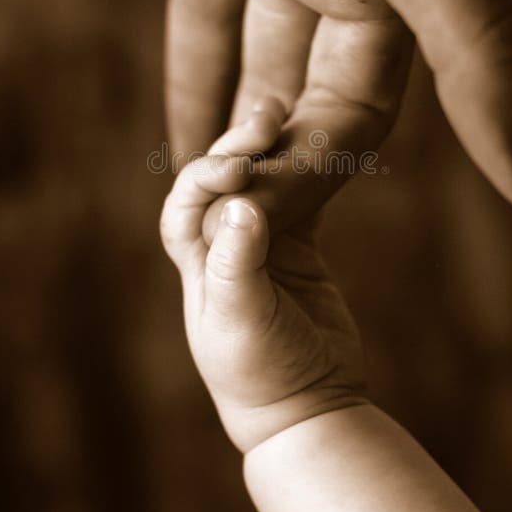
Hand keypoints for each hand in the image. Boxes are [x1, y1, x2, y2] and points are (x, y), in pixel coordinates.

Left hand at [160, 97, 367, 452]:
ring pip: (264, 178)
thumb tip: (243, 206)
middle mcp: (223, 243)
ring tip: (288, 107)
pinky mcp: (300, 246)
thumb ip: (238, 264)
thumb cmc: (262, 372)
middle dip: (240, 143)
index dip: (205, 173)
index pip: (187, 200)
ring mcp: (263, 241)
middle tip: (268, 114)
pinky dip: (311, 170)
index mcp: (196, 259)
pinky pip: (303, 196)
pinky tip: (324, 142)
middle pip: (224, 178)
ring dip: (273, 145)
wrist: (308, 405)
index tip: (238, 164)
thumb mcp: (242, 323)